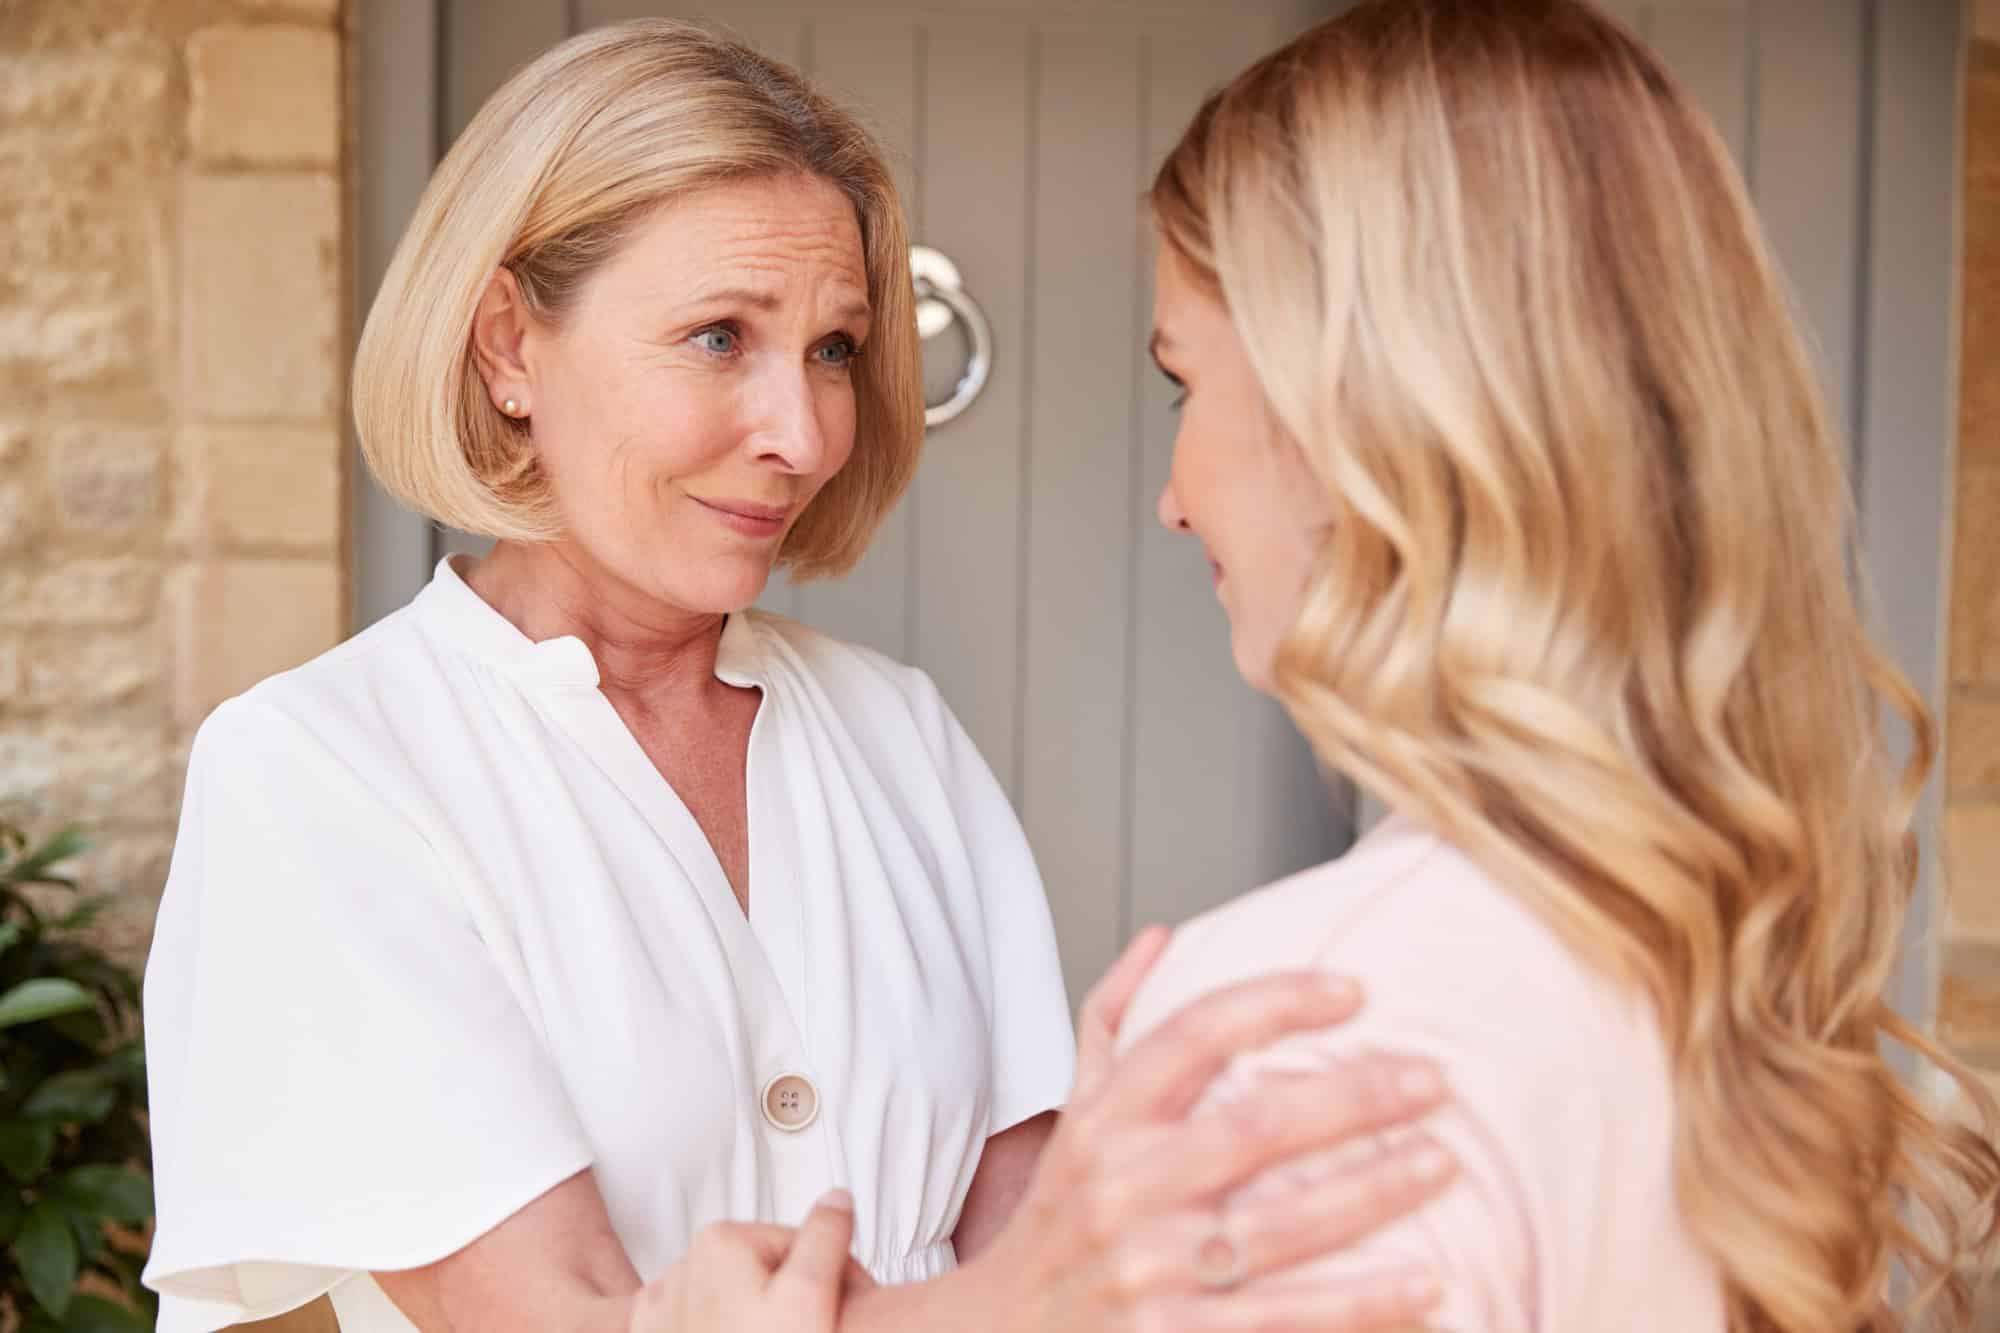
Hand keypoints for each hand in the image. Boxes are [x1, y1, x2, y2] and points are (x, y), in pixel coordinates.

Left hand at [629, 1191, 874, 1332]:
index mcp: (722, 1241)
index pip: (797, 1240)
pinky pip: (702, 1325)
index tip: (846, 1304)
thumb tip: (836, 1198)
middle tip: (813, 1329)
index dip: (833, 1272)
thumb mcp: (812, 1295)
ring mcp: (665, 1308)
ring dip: (761, 1319)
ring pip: (735, 1299)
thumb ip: (827, 1235)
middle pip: (764, 1270)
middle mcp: (684, 1266)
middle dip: (793, 1297)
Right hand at [962, 930, 1455, 1332]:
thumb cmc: (1058, 1222)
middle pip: (1251, 1128)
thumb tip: (1163, 937)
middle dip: (1352, 1099)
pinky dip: (1356, 1304)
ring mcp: (1145, 1270)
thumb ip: (1113, 1023)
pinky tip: (1424, 1284)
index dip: (1276, 1001)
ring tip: (1441, 1163)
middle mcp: (1119, 1189)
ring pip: (1277, 1226)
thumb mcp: (1073, 1115)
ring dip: (1370, 1194)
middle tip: (1431, 1079)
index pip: (1192, 1035)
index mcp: (1102, 1121)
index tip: (1354, 990)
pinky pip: (1279, 1319)